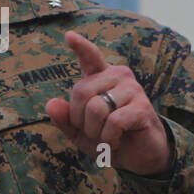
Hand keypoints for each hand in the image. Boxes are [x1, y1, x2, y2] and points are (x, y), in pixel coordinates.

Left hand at [45, 31, 172, 176]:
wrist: (137, 157)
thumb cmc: (108, 138)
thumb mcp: (80, 131)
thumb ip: (65, 118)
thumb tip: (51, 104)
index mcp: (101, 77)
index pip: (90, 57)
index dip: (80, 46)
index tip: (69, 36)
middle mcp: (118, 76)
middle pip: (81, 93)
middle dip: (80, 120)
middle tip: (94, 131)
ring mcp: (132, 89)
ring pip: (96, 109)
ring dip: (95, 132)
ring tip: (107, 136)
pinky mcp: (142, 107)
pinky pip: (113, 122)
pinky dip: (109, 138)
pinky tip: (116, 140)